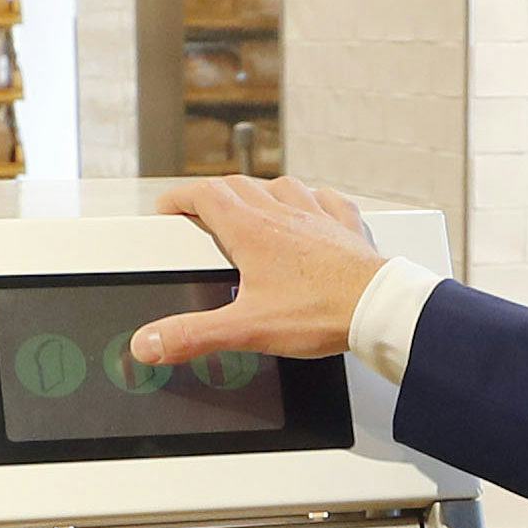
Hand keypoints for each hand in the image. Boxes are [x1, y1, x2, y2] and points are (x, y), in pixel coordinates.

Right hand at [133, 177, 386, 369]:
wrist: (378, 307)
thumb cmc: (320, 312)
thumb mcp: (245, 329)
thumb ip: (193, 335)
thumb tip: (150, 342)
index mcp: (252, 231)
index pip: (204, 195)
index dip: (180, 198)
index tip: (168, 208)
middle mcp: (282, 213)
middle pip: (237, 185)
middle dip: (213, 195)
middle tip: (201, 211)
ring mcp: (316, 215)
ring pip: (280, 186)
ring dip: (259, 192)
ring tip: (251, 207)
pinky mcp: (344, 226)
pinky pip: (326, 199)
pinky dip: (312, 200)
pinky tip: (312, 209)